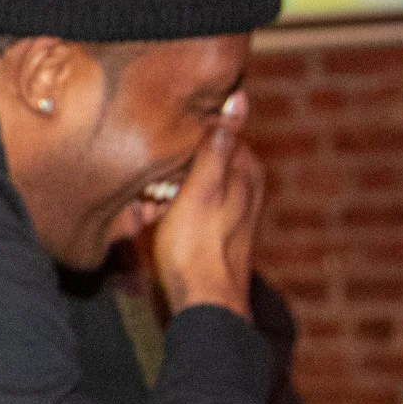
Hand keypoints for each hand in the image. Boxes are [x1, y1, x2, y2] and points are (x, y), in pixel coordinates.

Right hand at [152, 96, 262, 318]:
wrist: (205, 304)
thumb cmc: (197, 247)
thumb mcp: (202, 187)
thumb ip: (218, 143)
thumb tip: (239, 99)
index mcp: (247, 168)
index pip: (218, 127)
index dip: (186, 131)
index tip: (160, 141)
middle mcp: (248, 184)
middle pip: (207, 151)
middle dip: (180, 156)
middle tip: (154, 173)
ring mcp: (236, 206)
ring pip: (199, 175)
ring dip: (175, 179)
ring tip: (155, 193)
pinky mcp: (221, 225)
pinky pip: (195, 197)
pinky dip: (178, 198)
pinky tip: (163, 211)